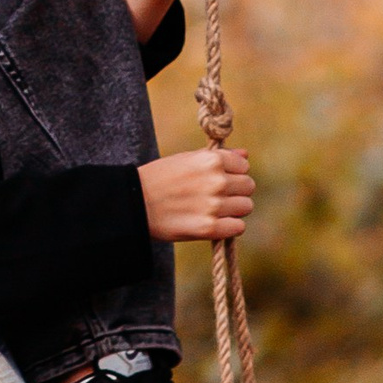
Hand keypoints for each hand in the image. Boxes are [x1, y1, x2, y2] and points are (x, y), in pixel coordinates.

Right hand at [139, 148, 254, 239]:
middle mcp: (216, 181)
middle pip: (248, 186)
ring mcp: (214, 206)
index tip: (219, 179)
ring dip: (233, 209)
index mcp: (211, 160)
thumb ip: (218, 157)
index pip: (244, 166)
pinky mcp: (209, 228)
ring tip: (213, 210)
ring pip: (246, 207)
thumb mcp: (186, 159)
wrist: (133, 203)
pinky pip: (238, 227)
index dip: (233, 173)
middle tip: (216, 196)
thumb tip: (245, 155)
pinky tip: (214, 222)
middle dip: (235, 191)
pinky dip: (229, 226)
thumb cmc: (159, 178)